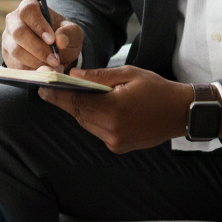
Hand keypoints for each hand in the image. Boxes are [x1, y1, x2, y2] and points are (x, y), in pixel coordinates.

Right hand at [2, 0, 82, 71]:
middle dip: (38, 49)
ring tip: (52, 67)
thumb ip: (69, 33)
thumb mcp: (72, 32)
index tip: (52, 40)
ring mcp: (7, 39)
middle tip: (54, 60)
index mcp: (29, 8)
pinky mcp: (7, 56)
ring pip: (16, 51)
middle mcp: (13, 21)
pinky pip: (15, 65)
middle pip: (18, 32)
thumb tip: (60, 40)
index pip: (28, 12)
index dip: (39, 26)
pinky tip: (44, 71)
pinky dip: (31, 71)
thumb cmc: (63, 36)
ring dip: (36, 62)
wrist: (56, 52)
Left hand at [38, 65, 194, 152]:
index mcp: (115, 109)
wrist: (181, 113)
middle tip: (46, 88)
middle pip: (78, 114)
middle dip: (63, 101)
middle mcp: (112, 130)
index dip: (57, 94)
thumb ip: (98, 76)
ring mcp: (115, 142)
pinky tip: (88, 106)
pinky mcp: (118, 147)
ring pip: (86, 123)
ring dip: (76, 110)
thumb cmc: (157, 89)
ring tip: (64, 95)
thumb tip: (73, 75)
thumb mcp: (128, 74)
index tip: (40, 86)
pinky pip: (96, 130)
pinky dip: (90, 118)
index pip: (77, 101)